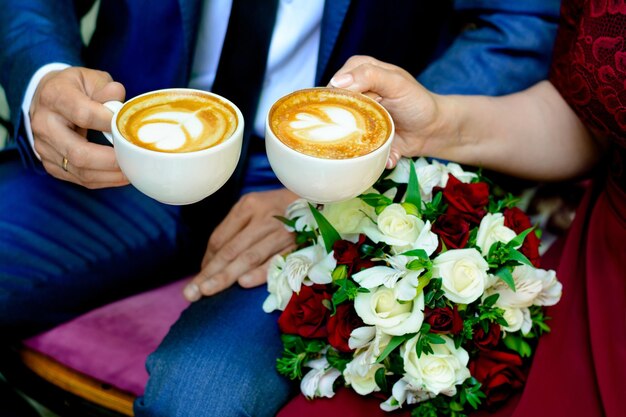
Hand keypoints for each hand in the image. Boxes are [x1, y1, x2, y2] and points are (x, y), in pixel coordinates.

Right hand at [30, 66, 127, 187]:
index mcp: (54, 97)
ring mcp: (44, 147)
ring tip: (132, 170)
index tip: (128, 126)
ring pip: (80, 170)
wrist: (47, 99)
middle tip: (134, 159)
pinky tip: (120, 175)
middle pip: (79, 152)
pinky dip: (103, 180)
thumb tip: (119, 101)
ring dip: (110, 175)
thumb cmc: (74, 88)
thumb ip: (106, 88)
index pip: (83, 114)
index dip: (109, 123)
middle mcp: (44, 124)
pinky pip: (79, 178)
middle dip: (111, 160)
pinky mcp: (50, 164)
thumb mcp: (90, 78)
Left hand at [183, 188, 298, 300]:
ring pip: (248, 257)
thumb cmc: (279, 207)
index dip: (207, 260)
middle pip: (230, 249)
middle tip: (191, 292)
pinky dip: (260, 272)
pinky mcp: (297, 244)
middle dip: (209, 273)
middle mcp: (263, 218)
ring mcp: (280, 232)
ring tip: (207, 291)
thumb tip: (210, 262)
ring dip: (226, 276)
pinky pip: (275, 262)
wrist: (316, 199)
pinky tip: (243, 283)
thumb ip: (234, 230)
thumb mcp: (255, 206)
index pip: (220, 238)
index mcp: (248, 206)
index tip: (199, 278)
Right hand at [329, 55, 441, 167]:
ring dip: (352, 139)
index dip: (342, 96)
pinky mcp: (361, 137)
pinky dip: (365, 153)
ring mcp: (356, 116)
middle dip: (345, 119)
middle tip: (366, 123)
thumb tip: (337, 82)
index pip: (335, 83)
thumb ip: (369, 76)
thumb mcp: (397, 83)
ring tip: (371, 139)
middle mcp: (354, 93)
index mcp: (359, 72)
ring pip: (338, 129)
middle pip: (333, 107)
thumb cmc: (417, 102)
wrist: (433, 131)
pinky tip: (379, 150)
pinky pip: (352, 146)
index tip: (360, 105)